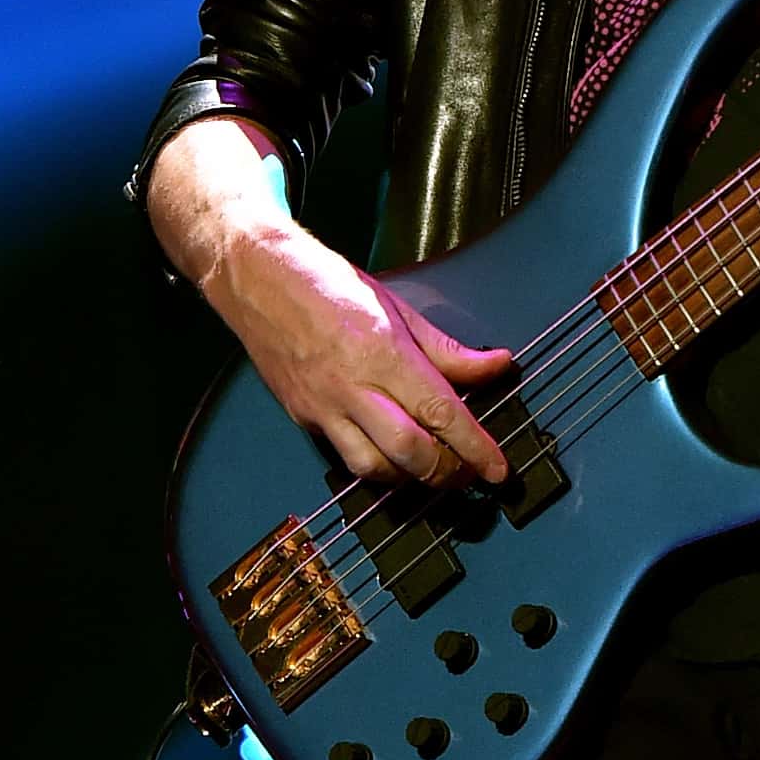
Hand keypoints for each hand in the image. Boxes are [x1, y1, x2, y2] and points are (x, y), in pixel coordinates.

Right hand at [205, 225, 512, 490]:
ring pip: (373, 467)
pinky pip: (344, 457)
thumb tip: (496, 365)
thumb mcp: (400, 309)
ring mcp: (324, 407)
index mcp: (384, 353)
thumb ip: (448, 349)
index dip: (474, 447)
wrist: (260, 281)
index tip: (498, 469)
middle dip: (446, 472)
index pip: (441, 411)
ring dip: (410, 477)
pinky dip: (376, 466)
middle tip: (470, 475)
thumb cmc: (331, 286)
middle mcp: (352, 386)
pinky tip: (394, 458)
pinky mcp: (304, 418)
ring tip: (434, 469)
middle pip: (409, 451)